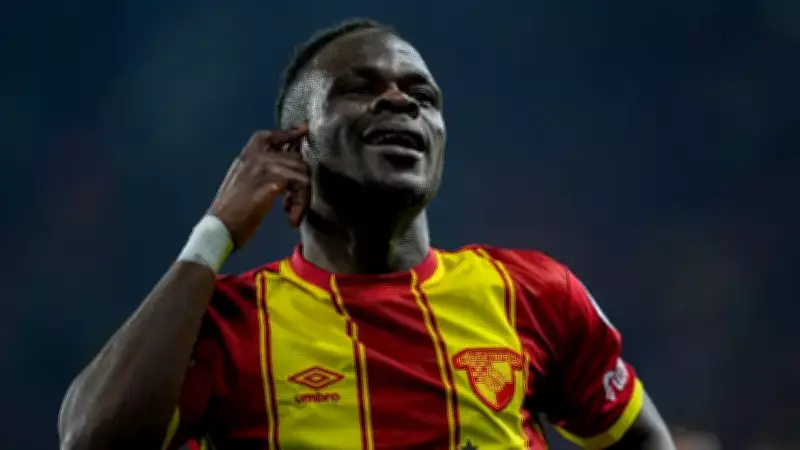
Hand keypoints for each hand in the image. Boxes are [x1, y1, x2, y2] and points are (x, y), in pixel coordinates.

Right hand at [209, 124, 309, 248]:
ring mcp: (264, 166)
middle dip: (301, 179)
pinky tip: (292, 219)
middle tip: (291, 202)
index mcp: (247, 155)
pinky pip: (301, 184)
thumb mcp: (243, 182)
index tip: (304, 130)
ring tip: (291, 212)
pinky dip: (302, 203)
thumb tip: (286, 167)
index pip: (272, 135)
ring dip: (303, 195)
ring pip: (302, 171)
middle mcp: (256, 155)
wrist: (219, 227)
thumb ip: (262, 171)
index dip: (290, 132)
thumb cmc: (231, 211)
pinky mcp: (272, 181)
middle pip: (295, 156)